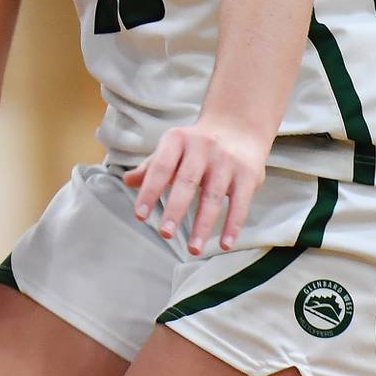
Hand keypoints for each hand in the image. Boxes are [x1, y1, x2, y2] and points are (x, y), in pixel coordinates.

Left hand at [124, 118, 268, 253]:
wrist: (238, 126)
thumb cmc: (196, 144)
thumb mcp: (172, 148)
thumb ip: (151, 167)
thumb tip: (127, 181)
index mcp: (177, 139)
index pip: (160, 167)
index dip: (149, 191)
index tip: (140, 216)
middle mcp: (202, 147)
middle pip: (187, 182)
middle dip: (175, 209)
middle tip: (164, 233)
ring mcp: (226, 160)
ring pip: (213, 196)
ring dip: (203, 225)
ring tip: (193, 249)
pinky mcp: (248, 174)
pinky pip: (240, 203)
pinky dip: (232, 225)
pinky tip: (225, 244)